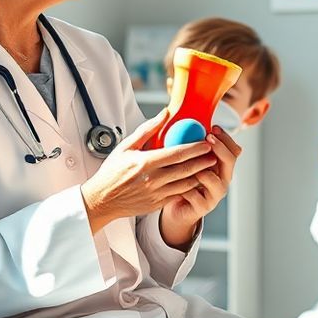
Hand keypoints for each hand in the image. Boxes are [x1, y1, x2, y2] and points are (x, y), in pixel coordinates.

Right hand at [80, 110, 215, 234]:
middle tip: (215, 153)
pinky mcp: (157, 204)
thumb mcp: (125, 146)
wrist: (102, 200)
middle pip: (186, 169)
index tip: (206, 142)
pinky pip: (179, 194)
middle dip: (203, 161)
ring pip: (186, 183)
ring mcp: (156, 194)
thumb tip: (164, 114)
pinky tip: (196, 179)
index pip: (177, 154)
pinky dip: (190, 186)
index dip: (195, 148)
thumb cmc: (112, 172)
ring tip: (210, 166)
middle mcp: (152, 180)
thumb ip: (147, 130)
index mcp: (145, 163)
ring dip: (200, 174)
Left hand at [160, 126, 241, 248]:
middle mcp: (222, 179)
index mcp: (220, 165)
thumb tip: (180, 118)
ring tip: (193, 166)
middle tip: (208, 138)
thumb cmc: (180, 179)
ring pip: (216, 182)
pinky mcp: (203, 207)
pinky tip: (178, 185)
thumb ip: (190, 143)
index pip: (233, 149)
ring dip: (204, 171)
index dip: (225, 138)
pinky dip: (188, 190)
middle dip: (220, 148)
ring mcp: (214, 194)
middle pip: (230, 162)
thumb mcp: (186, 158)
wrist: (177, 207)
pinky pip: (197, 197)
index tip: (213, 127)